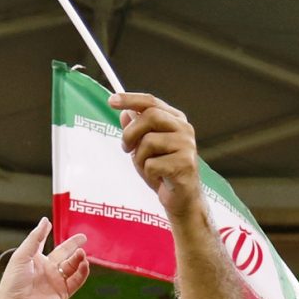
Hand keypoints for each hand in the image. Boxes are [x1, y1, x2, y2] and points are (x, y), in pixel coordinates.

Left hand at [0, 219, 88, 298]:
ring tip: (82, 254)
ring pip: (71, 266)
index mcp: (33, 260)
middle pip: (63, 254)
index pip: (42, 244)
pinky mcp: (62, 293)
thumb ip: (35, 239)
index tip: (50, 225)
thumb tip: (44, 221)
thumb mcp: (22, 256)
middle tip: (83, 238)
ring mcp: (54, 281)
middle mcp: (45, 270)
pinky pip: (76, 281)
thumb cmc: (13, 285)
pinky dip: (82, 272)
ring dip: (78, 259)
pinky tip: (84, 265)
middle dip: (73, 245)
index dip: (46, 234)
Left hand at [111, 92, 200, 217]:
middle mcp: (184, 129)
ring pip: (149, 142)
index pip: (151, 102)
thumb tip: (125, 113)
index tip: (111, 101)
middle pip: (150, 116)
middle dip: (130, 133)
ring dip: (139, 158)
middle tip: (126, 148)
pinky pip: (152, 164)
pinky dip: (148, 173)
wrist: (180, 198)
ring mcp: (187, 146)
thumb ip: (136, 130)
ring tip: (148, 168)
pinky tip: (158, 178)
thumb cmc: (162, 171)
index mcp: (175, 120)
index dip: (130, 99)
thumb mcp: (143, 148)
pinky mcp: (185, 164)